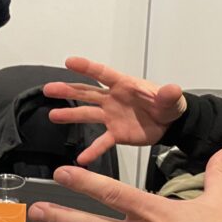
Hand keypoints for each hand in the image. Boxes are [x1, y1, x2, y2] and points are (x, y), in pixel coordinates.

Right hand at [43, 56, 186, 164]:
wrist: (170, 124)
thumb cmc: (167, 105)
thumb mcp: (170, 99)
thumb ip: (168, 95)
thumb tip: (172, 89)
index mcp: (124, 85)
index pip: (103, 74)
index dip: (86, 67)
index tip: (69, 62)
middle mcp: (113, 99)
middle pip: (87, 93)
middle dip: (68, 90)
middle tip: (49, 89)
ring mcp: (112, 117)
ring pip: (88, 115)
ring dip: (70, 115)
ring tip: (53, 116)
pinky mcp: (116, 134)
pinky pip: (102, 142)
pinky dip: (92, 150)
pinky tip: (81, 159)